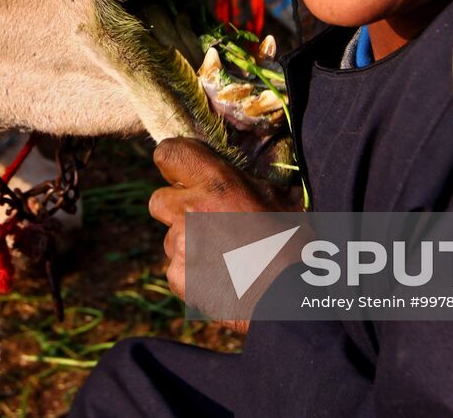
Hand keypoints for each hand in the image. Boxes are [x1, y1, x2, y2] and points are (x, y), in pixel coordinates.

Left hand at [148, 138, 289, 330]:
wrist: (290, 298)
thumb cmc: (293, 245)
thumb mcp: (281, 199)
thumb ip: (250, 183)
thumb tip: (245, 174)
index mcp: (216, 183)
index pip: (169, 153)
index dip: (174, 162)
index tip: (183, 171)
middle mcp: (190, 210)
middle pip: (159, 200)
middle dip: (176, 207)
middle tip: (203, 218)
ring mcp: (181, 246)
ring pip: (171, 238)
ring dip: (188, 243)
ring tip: (224, 256)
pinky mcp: (179, 277)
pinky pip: (176, 269)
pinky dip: (192, 273)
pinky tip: (220, 277)